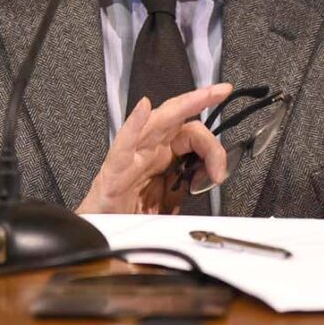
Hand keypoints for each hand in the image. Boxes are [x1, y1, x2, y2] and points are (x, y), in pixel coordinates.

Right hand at [76, 83, 232, 214]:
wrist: (101, 234)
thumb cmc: (127, 215)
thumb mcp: (168, 202)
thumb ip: (186, 186)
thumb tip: (210, 176)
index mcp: (161, 155)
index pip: (191, 136)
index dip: (212, 149)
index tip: (220, 173)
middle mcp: (147, 150)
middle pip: (176, 118)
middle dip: (200, 100)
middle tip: (222, 90)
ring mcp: (130, 157)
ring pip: (155, 123)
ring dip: (179, 106)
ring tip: (199, 95)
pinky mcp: (113, 171)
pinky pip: (123, 145)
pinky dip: (133, 126)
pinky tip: (143, 109)